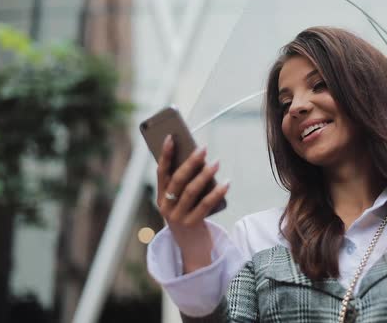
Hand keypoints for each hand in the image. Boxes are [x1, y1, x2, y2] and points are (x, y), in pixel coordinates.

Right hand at [156, 135, 229, 273]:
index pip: (161, 172)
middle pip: (177, 180)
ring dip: (205, 175)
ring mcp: (177, 217)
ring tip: (217, 163)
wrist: (192, 249)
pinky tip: (226, 183)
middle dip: (190, 162)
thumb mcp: (183, 202)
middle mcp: (165, 207)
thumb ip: (186, 185)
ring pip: (191, 192)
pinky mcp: (191, 225)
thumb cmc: (189, 217)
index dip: (165, 154)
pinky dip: (217, 193)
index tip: (172, 137)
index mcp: (160, 197)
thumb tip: (200, 161)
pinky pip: (205, 205)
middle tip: (203, 148)